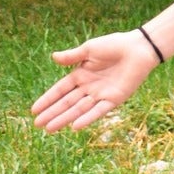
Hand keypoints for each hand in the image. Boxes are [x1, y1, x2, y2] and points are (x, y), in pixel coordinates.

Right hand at [32, 31, 160, 132]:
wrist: (140, 48)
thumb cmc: (115, 45)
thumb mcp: (90, 49)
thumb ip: (72, 56)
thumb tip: (53, 56)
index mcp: (81, 74)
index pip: (60, 90)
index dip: (47, 99)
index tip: (34, 110)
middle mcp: (89, 87)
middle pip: (67, 102)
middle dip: (52, 113)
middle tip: (37, 125)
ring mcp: (101, 94)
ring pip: (79, 109)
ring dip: (65, 118)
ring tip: (49, 129)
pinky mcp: (115, 98)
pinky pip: (99, 110)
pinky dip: (87, 118)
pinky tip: (75, 127)